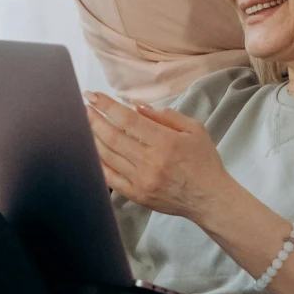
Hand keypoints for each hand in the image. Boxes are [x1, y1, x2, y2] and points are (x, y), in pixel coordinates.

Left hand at [86, 94, 230, 223]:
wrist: (209, 198)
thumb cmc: (204, 161)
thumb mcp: (194, 130)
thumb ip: (165, 116)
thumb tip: (137, 106)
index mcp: (164, 142)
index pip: (127, 119)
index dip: (106, 105)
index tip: (92, 95)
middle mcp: (149, 161)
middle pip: (112, 136)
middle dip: (94, 119)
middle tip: (84, 107)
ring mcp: (140, 180)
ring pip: (107, 156)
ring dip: (93, 138)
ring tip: (85, 125)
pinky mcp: (136, 195)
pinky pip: (110, 178)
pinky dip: (98, 163)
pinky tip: (91, 151)